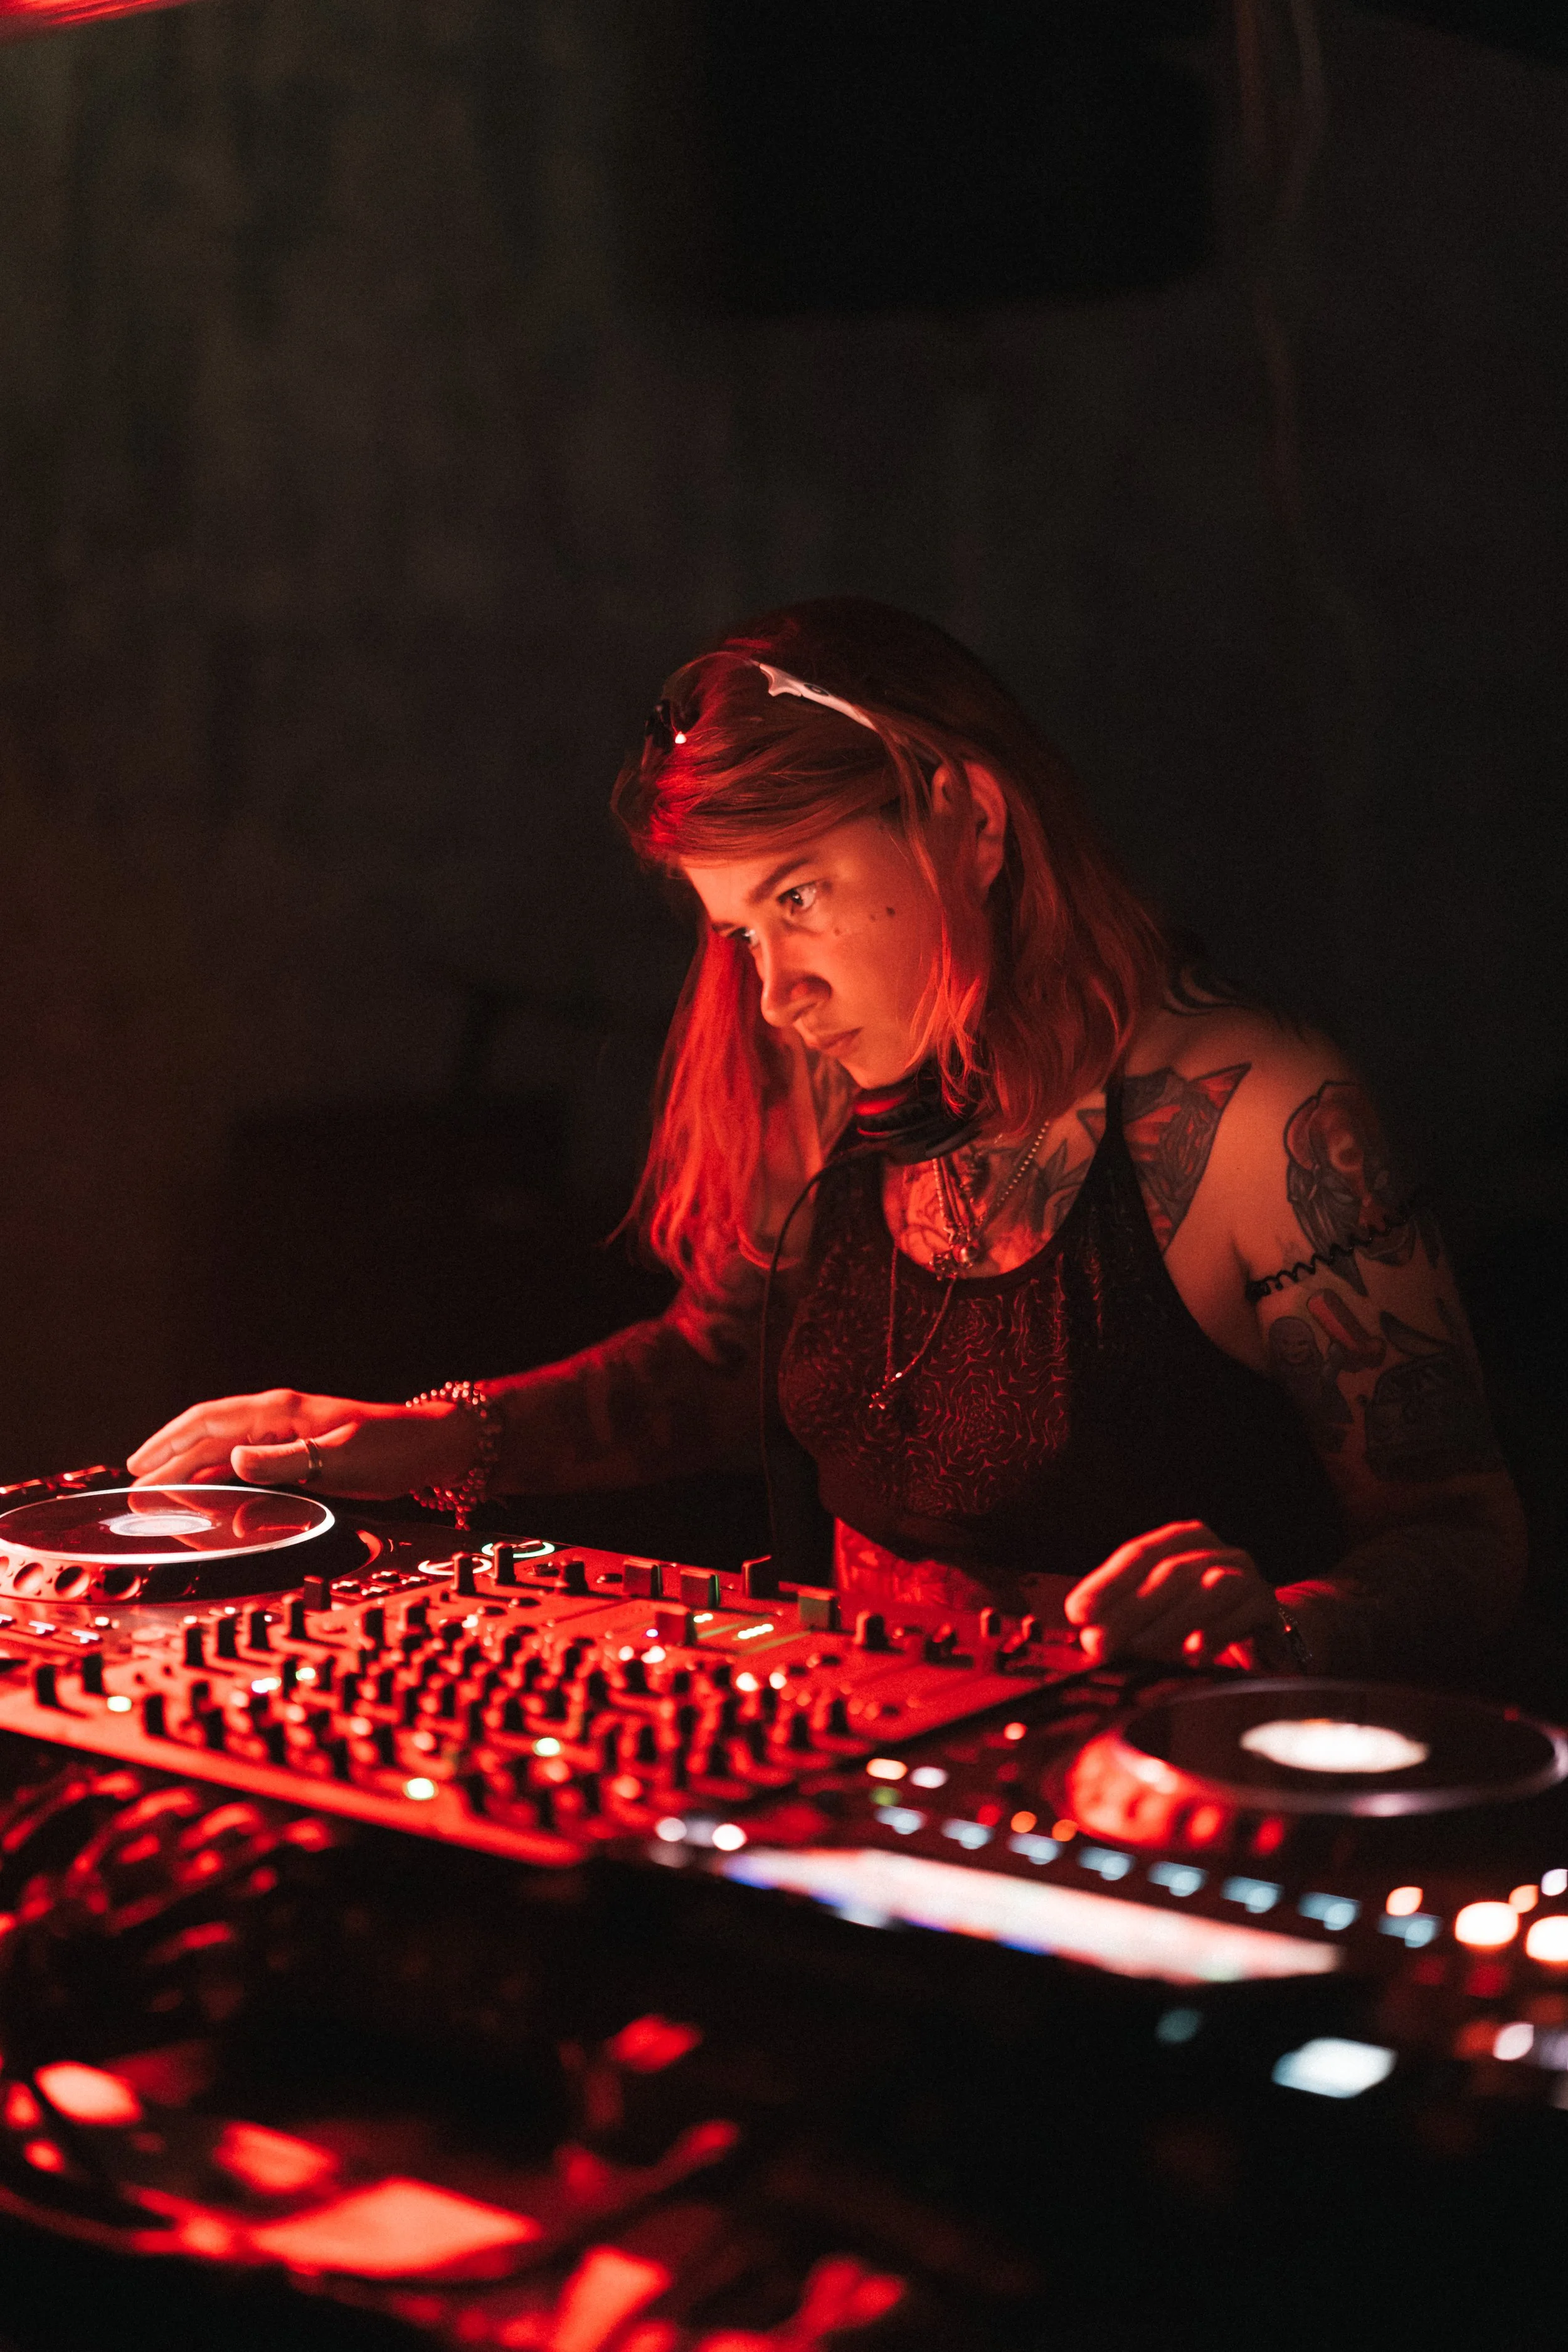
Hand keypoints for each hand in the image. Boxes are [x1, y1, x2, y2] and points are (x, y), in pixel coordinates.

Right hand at [126, 1389, 476, 1499]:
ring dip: (189, 1467)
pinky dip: (219, 1476)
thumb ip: (287, 1461)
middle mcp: (277, 1419)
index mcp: (280, 1411)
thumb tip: (234, 1463)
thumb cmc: (393, 1448)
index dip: (169, 1444)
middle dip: (169, 1457)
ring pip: (223, 1449)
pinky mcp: (301, 1454)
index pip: (208, 1423)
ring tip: (157, 1489)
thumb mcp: (341, 1457)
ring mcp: (287, 1435)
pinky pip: (246, 1463)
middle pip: (208, 1435)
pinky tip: (207, 1492)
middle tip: (134, 1485)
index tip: (137, 1468)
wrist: (433, 1447)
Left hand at [1064, 1520, 1278, 1667]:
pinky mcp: (1267, 1607)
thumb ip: (1126, 1612)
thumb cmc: (1202, 1618)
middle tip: (1098, 1642)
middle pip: (1168, 1573)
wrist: (1271, 1632)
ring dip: (1168, 1622)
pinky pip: (1242, 1616)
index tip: (1077, 1613)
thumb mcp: (1162, 1608)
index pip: (1137, 1555)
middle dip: (1128, 1610)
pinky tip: (1193, 1654)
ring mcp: (1246, 1575)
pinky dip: (1215, 1633)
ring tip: (1137, 1650)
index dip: (1105, 1584)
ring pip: (1206, 1589)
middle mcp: (1215, 1550)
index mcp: (1182, 1540)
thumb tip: (1085, 1633)